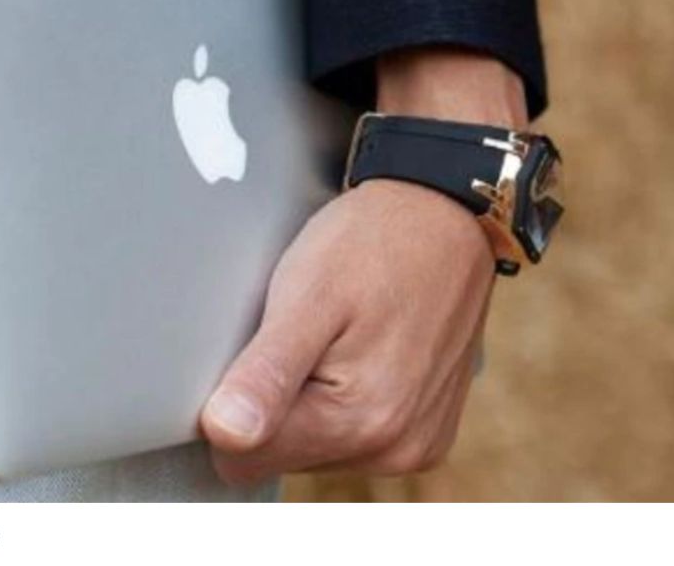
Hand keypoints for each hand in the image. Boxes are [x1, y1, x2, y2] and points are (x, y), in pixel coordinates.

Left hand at [199, 47, 527, 482]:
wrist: (447, 214)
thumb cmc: (374, 242)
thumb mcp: (309, 293)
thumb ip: (267, 372)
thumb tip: (226, 434)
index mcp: (358, 421)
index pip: (241, 460)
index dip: (230, 407)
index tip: (255, 352)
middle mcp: (393, 449)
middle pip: (281, 456)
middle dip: (275, 402)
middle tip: (299, 334)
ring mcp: (416, 446)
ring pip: (315, 449)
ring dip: (310, 400)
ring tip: (332, 335)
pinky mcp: (427, 436)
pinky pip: (355, 439)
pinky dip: (344, 401)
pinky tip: (357, 349)